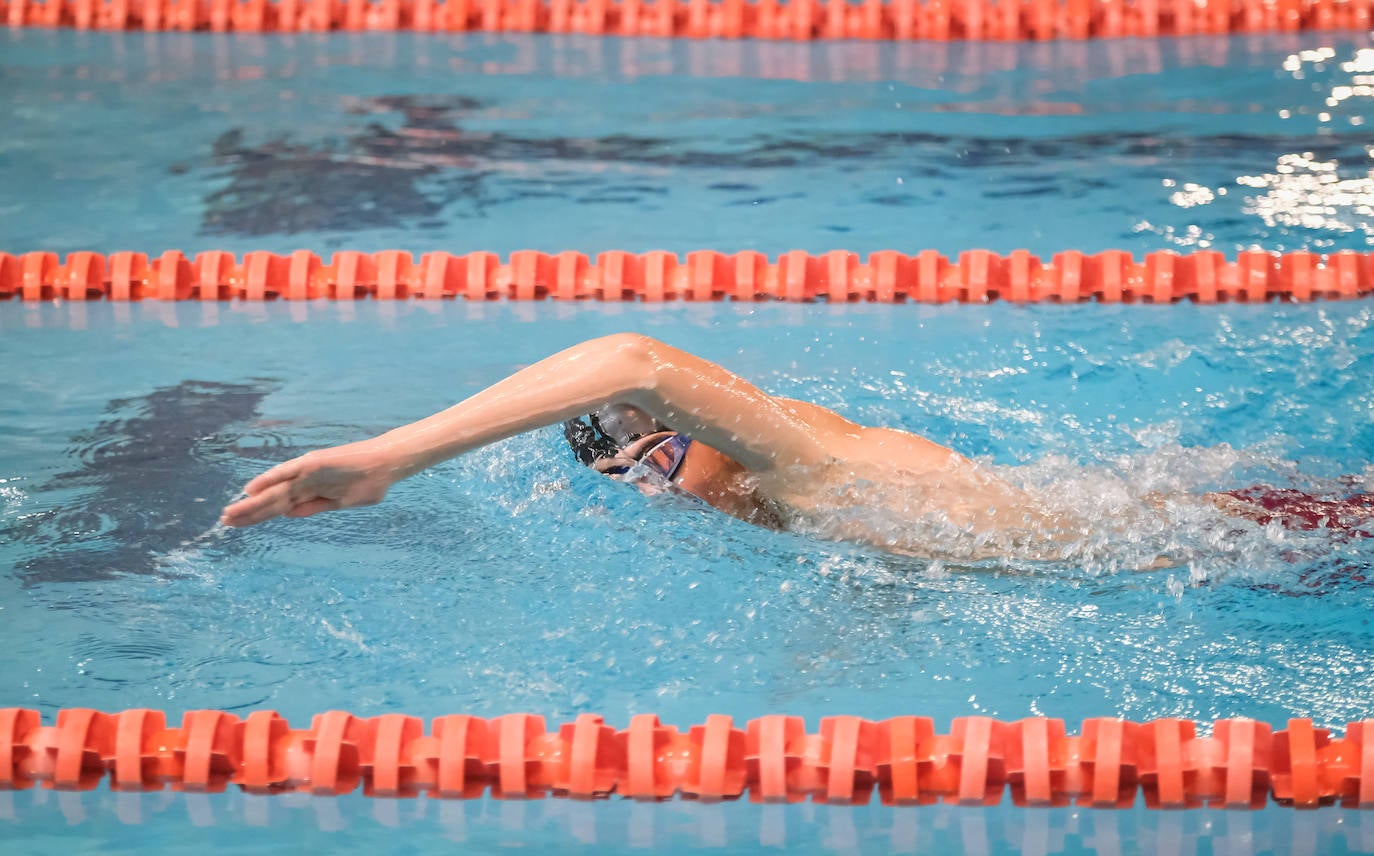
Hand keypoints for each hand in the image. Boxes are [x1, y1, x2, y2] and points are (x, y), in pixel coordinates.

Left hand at [220, 439, 400, 526]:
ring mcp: (307, 472)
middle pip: (270, 500)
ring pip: (273, 490)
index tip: (237, 524)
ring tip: (229, 513)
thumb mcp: (338, 502)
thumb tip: (288, 514)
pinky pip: (287, 472)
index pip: (277, 506)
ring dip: (251, 503)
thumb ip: (314, 506)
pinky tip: (250, 489)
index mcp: (309, 492)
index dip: (256, 515)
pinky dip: (268, 480)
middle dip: (248, 512)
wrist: (386, 464)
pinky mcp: (313, 463)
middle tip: (224, 521)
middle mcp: (303, 481)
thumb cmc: (367, 482)